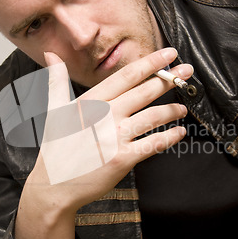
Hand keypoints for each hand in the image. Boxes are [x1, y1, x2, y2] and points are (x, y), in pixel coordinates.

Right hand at [31, 47, 191, 209]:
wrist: (54, 185)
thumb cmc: (56, 148)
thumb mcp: (55, 110)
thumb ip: (57, 81)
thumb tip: (50, 55)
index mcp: (91, 100)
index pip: (127, 75)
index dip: (151, 62)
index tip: (169, 54)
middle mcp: (105, 115)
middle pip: (145, 91)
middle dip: (170, 79)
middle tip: (187, 73)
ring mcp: (115, 137)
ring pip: (154, 116)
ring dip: (172, 111)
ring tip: (183, 108)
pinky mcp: (123, 158)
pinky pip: (154, 144)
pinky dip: (170, 137)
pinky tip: (179, 133)